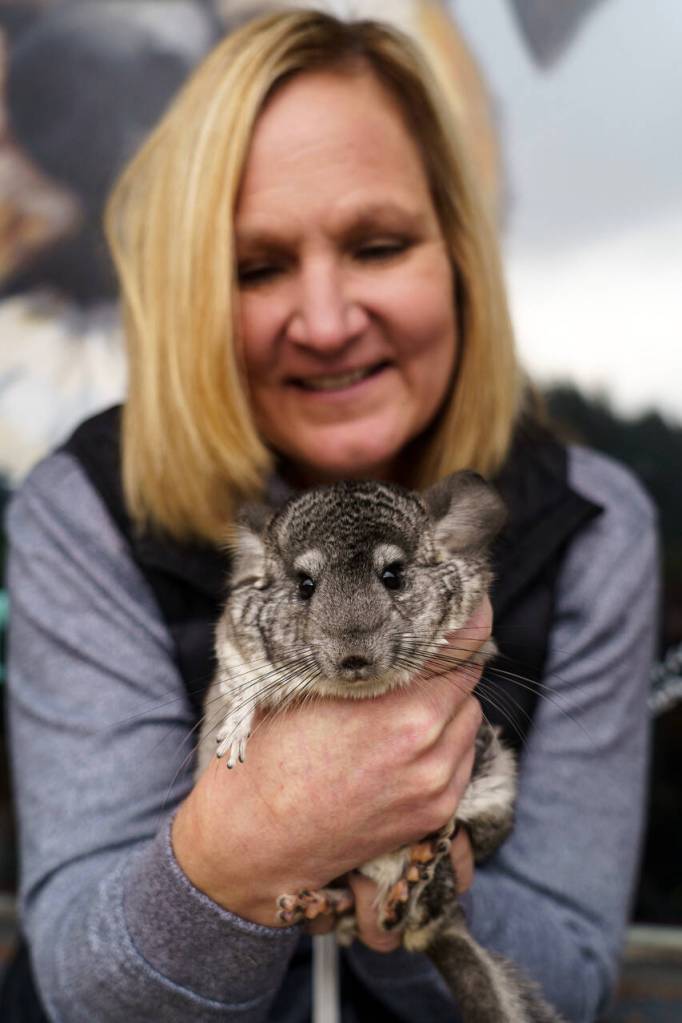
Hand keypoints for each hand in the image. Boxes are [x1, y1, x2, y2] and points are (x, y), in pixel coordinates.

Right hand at [172, 599, 490, 925]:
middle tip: (415, 659)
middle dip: (445, 667)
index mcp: (402, 712)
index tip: (466, 601)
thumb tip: (402, 618)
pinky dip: (446, 744)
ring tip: (403, 706)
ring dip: (448, 707)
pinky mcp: (435, 816)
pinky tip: (404, 743)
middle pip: (468, 682)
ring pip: (469, 722)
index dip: (465, 620)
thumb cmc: (272, 755)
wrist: (255, 840)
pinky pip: (461, 760)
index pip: (462, 649)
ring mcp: (436, 787)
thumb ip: (367, 655)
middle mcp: (429, 750)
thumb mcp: (312, 687)